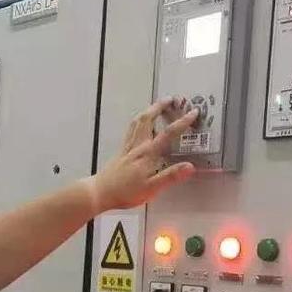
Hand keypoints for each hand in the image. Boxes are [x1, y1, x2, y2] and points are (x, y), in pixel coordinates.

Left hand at [88, 98, 198, 212]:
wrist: (99, 192)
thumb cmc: (124, 192)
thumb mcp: (151, 188)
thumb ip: (170, 176)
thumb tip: (189, 167)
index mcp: (147, 154)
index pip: (168, 133)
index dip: (182, 122)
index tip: (192, 113)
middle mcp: (137, 146)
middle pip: (148, 119)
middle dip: (160, 107)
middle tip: (170, 99)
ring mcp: (127, 147)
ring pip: (137, 122)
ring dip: (148, 111)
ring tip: (156, 105)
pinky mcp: (121, 150)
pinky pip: (130, 130)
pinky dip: (137, 121)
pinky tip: (139, 123)